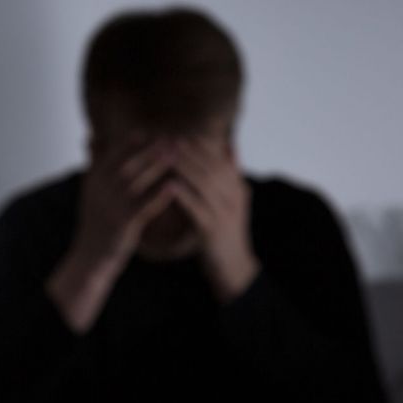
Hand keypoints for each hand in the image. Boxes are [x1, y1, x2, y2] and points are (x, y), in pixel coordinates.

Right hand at [69, 134, 178, 273]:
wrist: (91, 259)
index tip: (150, 132)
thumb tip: (92, 137)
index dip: (130, 142)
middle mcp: (99, 192)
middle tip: (170, 138)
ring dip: (157, 165)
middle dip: (149, 150)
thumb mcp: (90, 192)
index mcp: (92, 182)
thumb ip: (94, 165)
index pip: (112, 155)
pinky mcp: (122, 225)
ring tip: (176, 154)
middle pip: (126, 164)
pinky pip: (144, 206)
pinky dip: (159, 194)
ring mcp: (110, 208)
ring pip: (136, 181)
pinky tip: (174, 186)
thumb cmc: (96, 225)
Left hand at [164, 136, 259, 299]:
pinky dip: (183, 194)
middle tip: (169, 139)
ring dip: (184, 167)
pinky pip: (197, 207)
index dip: (200, 146)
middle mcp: (234, 198)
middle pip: (211, 167)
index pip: (219, 160)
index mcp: (237, 189)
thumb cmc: (226, 232)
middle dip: (190, 152)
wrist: (232, 268)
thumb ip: (231, 174)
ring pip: (204, 183)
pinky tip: (168, 184)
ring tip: (165, 155)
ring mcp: (225, 214)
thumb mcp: (232, 201)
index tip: (180, 134)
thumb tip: (230, 145)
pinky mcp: (213, 230)